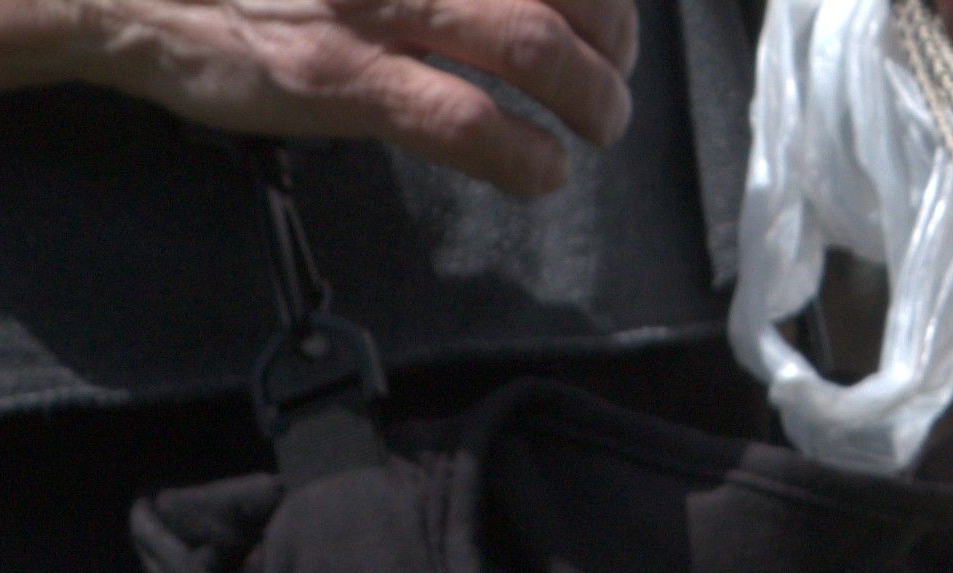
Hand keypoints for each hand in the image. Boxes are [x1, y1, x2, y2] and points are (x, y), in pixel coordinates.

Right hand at [0, 0, 636, 198]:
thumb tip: (470, 0)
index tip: (607, 2)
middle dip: (610, 33)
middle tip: (615, 73)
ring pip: (534, 43)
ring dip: (589, 98)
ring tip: (598, 130)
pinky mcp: (336, 78)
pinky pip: (465, 120)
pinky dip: (523, 156)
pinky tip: (539, 175)